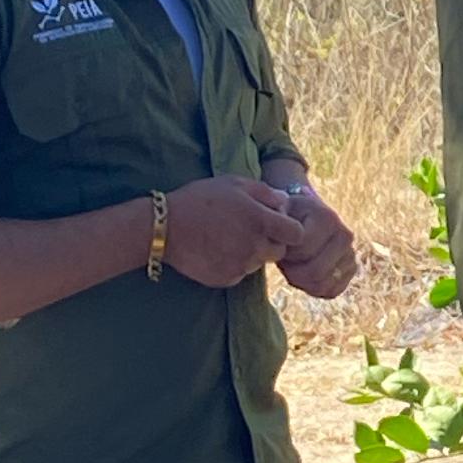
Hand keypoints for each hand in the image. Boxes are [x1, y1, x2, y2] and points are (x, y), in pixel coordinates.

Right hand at [163, 175, 305, 288]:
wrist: (165, 227)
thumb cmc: (200, 199)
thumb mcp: (234, 184)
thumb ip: (266, 193)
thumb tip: (285, 203)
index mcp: (261, 221)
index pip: (296, 234)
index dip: (288, 229)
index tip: (276, 224)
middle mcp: (255, 246)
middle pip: (279, 251)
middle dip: (270, 242)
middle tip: (247, 230)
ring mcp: (241, 265)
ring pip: (259, 263)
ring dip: (251, 253)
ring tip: (227, 238)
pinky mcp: (227, 279)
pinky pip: (241, 274)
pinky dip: (234, 264)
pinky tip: (217, 250)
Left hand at [269, 180, 360, 301]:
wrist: (302, 219)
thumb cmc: (285, 218)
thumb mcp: (277, 214)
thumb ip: (277, 223)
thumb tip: (287, 228)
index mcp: (328, 218)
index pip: (303, 250)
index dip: (284, 252)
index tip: (279, 240)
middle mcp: (345, 235)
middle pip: (315, 272)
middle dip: (293, 270)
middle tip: (285, 258)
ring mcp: (351, 253)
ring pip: (323, 285)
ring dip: (301, 280)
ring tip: (294, 264)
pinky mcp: (351, 270)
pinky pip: (331, 291)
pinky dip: (313, 288)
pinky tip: (304, 273)